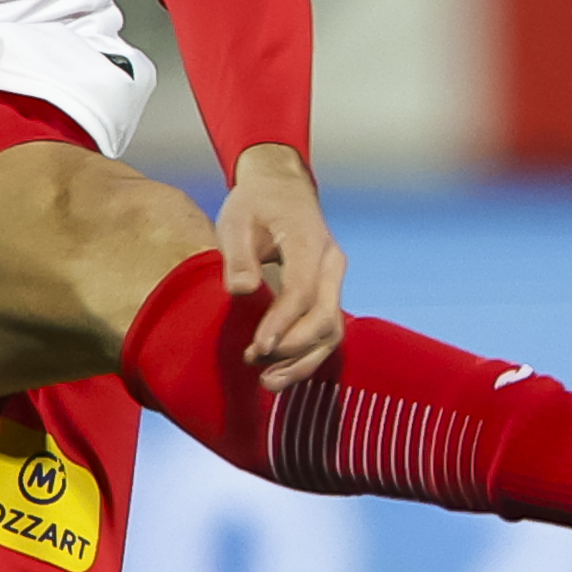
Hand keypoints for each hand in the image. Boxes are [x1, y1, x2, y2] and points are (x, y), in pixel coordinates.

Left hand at [217, 144, 347, 386]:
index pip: (303, 290)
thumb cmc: (256, 204)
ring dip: (302, 361)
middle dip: (293, 347)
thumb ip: (238, 256)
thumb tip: (242, 292)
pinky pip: (326, 332)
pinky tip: (279, 372)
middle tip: (253, 360)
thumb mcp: (236, 220)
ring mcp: (334, 282)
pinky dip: (306, 356)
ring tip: (267, 381)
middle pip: (326, 317)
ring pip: (332, 332)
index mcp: (310, 242)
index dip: (282, 323)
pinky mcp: (328, 295)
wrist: (281, 189)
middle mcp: (332, 264)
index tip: (257, 347)